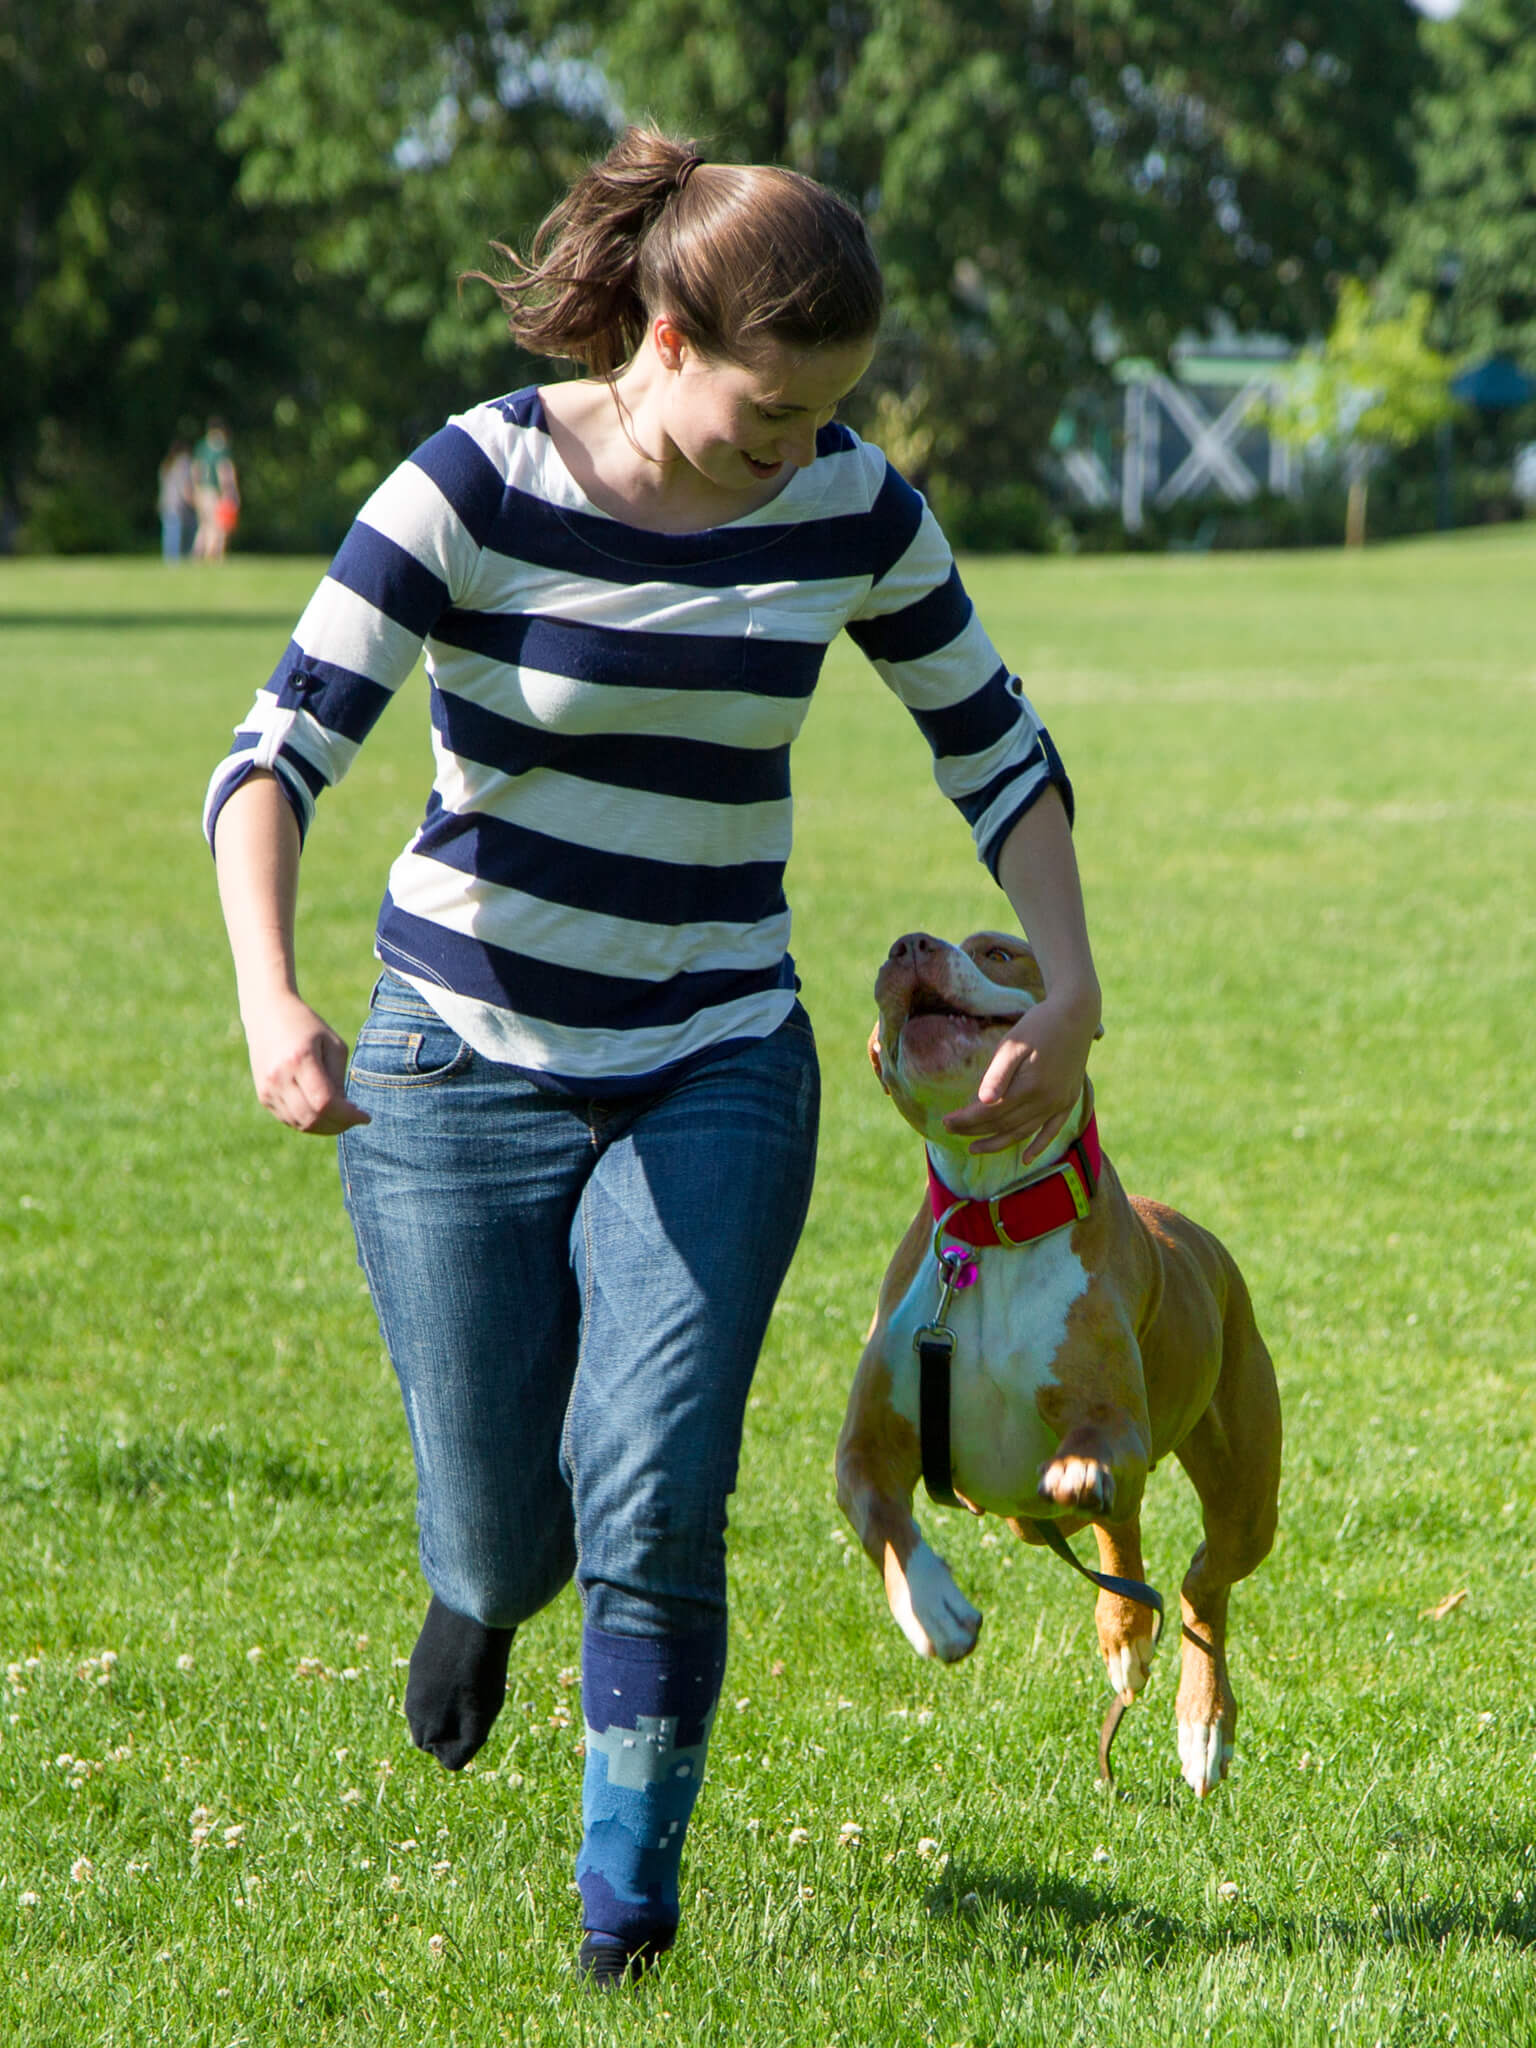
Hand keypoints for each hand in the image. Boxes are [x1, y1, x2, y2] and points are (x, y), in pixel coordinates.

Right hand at [242, 991, 369, 1134]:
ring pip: (301, 1124)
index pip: (325, 1102)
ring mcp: (268, 1089)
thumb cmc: (307, 1026)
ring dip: (325, 1128)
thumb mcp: (333, 1045)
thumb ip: (339, 1078)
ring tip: (342, 1119)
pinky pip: (290, 1120)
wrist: (267, 1014)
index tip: (366, 1117)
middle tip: (355, 1120)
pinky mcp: (263, 1096)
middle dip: (339, 1125)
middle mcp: (279, 1077)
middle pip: (313, 1118)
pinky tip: (324, 1115)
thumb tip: (345, 1111)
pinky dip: (310, 1123)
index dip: (347, 1115)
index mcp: (300, 1059)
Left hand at [941, 991, 1096, 1158]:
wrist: (1077, 1014)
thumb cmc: (1040, 1025)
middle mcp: (1046, 1101)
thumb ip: (998, 1074)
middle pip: (1004, 1124)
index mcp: (1029, 1087)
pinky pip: (1052, 1130)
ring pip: (1024, 1132)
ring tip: (975, 1148)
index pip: (990, 1113)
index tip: (945, 1122)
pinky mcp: (1068, 1100)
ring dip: (999, 1143)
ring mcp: (1059, 1103)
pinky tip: (1027, 1159)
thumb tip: (983, 1102)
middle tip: (951, 1131)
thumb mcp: (1013, 1044)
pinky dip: (1039, 1145)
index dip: (966, 1120)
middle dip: (975, 1131)